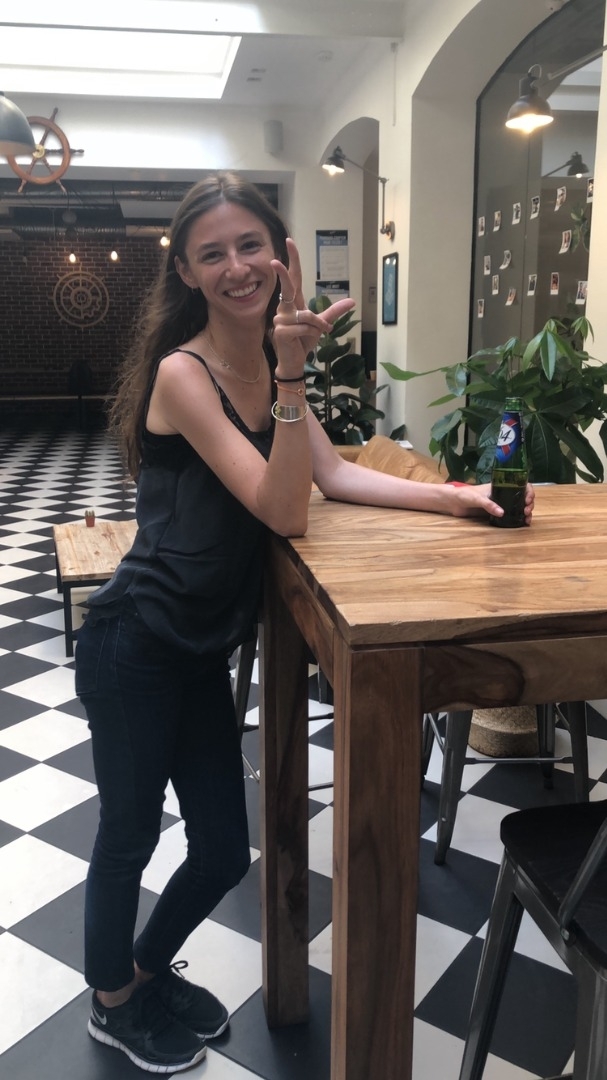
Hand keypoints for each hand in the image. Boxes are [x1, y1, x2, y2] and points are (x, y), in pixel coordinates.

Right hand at [271, 239, 354, 369]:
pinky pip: (304, 327)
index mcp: (294, 303)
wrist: (295, 361)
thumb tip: (352, 301)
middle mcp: (285, 308)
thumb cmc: (304, 341)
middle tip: (274, 260)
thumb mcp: (322, 325)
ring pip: (306, 315)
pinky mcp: (281, 331)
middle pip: (287, 286)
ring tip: (316, 334)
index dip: (292, 260)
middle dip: (282, 272)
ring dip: (317, 326)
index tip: (290, 242)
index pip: (293, 277)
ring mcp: (280, 319)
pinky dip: (311, 333)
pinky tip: (303, 339)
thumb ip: (334, 312)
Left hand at [449, 482, 534, 523]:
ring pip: (518, 506)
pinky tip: (522, 523)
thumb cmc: (465, 495)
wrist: (454, 502)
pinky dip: (518, 518)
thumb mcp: (477, 498)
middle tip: (526, 511)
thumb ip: (488, 505)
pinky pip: (511, 515)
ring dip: (526, 512)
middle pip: (523, 497)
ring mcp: (501, 503)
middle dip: (529, 503)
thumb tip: (502, 513)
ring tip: (527, 520)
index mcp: (501, 486)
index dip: (528, 492)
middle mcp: (504, 494)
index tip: (527, 500)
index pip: (521, 485)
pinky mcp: (496, 513)